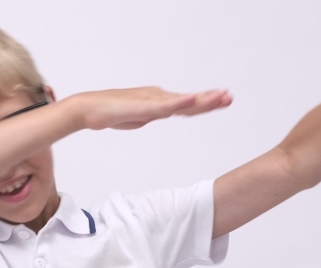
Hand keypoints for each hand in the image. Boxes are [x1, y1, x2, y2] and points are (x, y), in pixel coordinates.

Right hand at [73, 87, 232, 130]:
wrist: (91, 109)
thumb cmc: (112, 113)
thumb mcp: (139, 117)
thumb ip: (153, 115)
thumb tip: (163, 114)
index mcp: (159, 102)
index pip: (187, 104)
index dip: (206, 103)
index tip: (223, 101)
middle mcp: (159, 98)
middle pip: (189, 102)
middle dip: (210, 100)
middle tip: (229, 98)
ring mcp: (152, 100)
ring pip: (181, 102)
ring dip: (201, 100)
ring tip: (219, 97)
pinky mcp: (142, 105)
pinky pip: (164, 105)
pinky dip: (180, 102)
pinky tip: (192, 99)